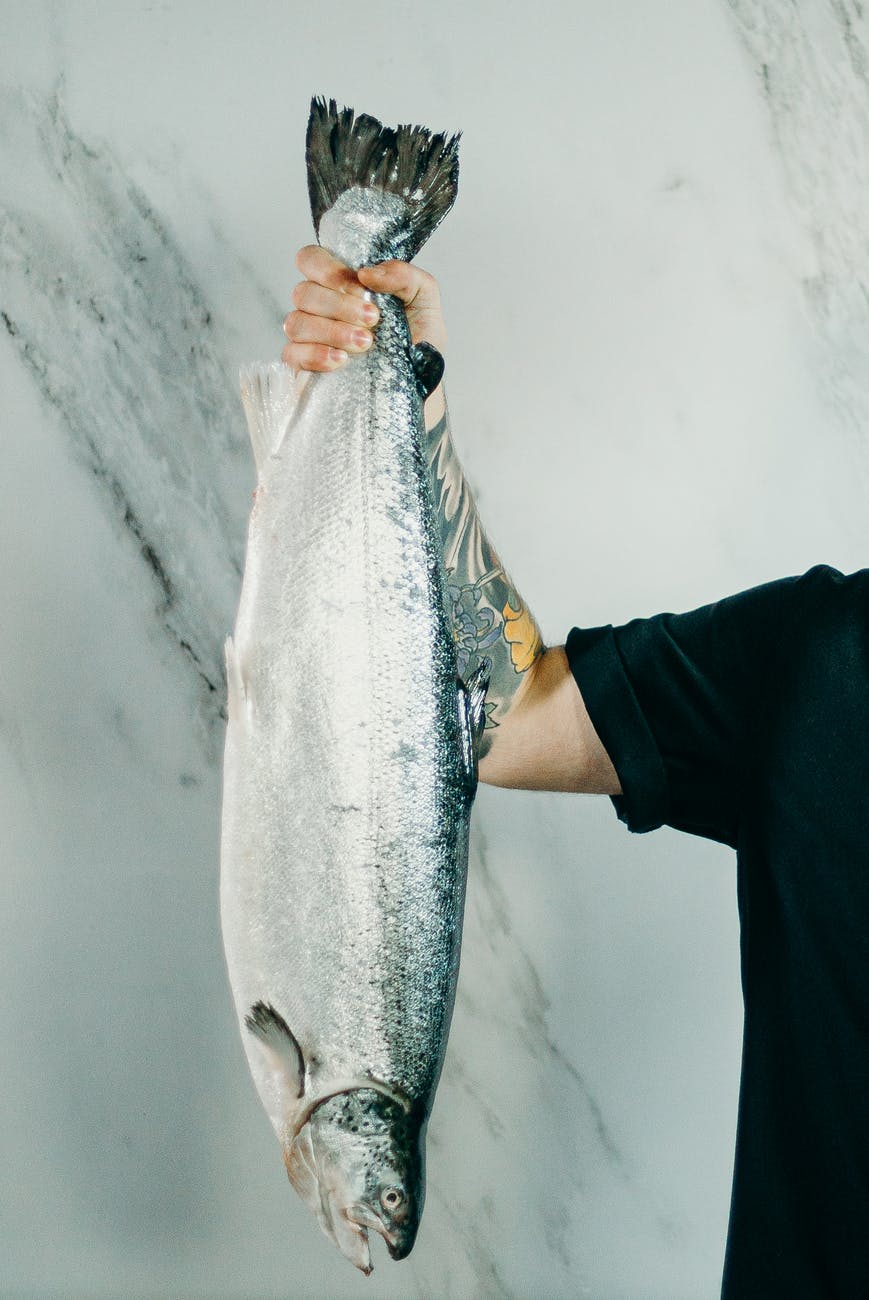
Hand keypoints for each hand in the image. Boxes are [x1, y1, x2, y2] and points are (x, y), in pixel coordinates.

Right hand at [282, 246, 447, 375]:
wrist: (420, 382)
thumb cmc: (418, 338)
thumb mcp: (424, 299)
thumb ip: (404, 276)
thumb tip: (368, 272)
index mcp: (341, 284)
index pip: (311, 260)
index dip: (328, 269)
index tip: (359, 287)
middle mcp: (319, 307)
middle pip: (303, 292)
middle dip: (339, 305)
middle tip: (372, 319)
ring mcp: (308, 337)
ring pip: (296, 322)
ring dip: (332, 331)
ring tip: (366, 343)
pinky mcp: (304, 366)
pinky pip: (293, 354)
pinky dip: (316, 355)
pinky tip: (341, 360)